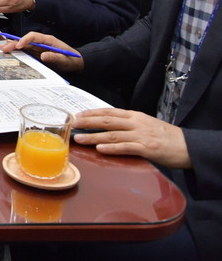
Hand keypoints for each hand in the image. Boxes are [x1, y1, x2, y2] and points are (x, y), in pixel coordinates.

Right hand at [0, 31, 83, 73]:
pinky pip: (25, 51)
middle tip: (5, 48)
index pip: (34, 36)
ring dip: (13, 47)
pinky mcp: (37, 54)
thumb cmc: (71, 60)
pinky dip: (17, 52)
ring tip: (3, 50)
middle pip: (26, 40)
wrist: (75, 64)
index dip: (25, 40)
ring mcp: (38, 48)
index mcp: (48, 40)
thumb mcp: (65, 60)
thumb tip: (44, 55)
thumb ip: (55, 57)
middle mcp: (41, 43)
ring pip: (24, 45)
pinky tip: (10, 54)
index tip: (19, 45)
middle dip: (14, 43)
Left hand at [73, 108, 190, 168]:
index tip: (77, 115)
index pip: (108, 112)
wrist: (188, 145)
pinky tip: (100, 149)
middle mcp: (136, 123)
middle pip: (107, 120)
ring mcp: (141, 136)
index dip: (91, 113)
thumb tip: (106, 126)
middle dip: (87, 122)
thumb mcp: (145, 124)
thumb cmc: (164, 136)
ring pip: (113, 135)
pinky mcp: (147, 149)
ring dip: (94, 137)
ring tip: (79, 139)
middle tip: (72, 124)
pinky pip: (126, 148)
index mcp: (134, 116)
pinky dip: (112, 148)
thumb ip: (127, 124)